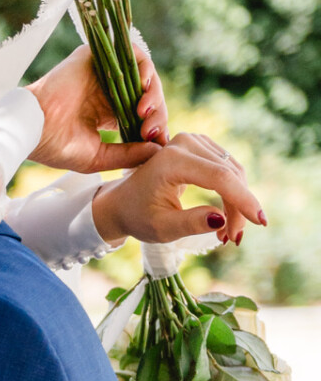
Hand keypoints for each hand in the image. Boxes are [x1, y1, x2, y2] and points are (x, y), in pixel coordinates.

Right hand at [27, 42, 167, 173]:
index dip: (154, 128)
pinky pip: (131, 55)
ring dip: (152, 93)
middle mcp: (107, 92)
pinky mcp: (97, 57)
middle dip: (155, 114)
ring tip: (146, 111)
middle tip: (151, 131)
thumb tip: (158, 151)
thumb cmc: (57, 147)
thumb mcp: (99, 157)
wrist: (33, 128)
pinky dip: (144, 69)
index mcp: (106, 114)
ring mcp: (103, 74)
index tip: (157, 143)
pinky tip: (143, 87)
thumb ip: (129, 155)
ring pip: (142, 77)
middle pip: (145, 97)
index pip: (142, 116)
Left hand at [89, 133, 266, 248]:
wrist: (121, 202)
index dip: (243, 200)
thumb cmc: (138, 217)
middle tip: (234, 239)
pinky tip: (227, 216)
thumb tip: (221, 220)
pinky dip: (232, 192)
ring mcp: (194, 141)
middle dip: (239, 209)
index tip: (260, 222)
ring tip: (229, 233)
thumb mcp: (161, 228)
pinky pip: (226, 169)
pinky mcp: (200, 146)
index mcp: (172, 161)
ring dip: (237, 203)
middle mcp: (184, 143)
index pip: (220, 177)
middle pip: (229, 175)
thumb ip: (190, 223)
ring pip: (232, 172)